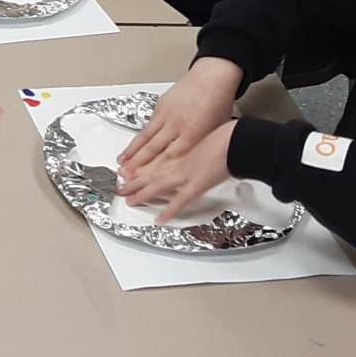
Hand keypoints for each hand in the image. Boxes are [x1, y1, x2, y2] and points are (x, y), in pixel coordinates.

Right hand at [118, 59, 243, 180]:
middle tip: (127, 177)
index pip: (172, 157)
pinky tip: (130, 148)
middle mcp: (177, 124)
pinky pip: (147, 126)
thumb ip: (198, 147)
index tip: (148, 183)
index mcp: (194, 132)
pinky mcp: (160, 106)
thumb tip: (186, 164)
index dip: (158, 171)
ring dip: (132, 152)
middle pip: (154, 148)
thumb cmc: (218, 103)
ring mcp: (167, 114)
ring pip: (146, 137)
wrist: (212, 76)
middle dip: (139, 165)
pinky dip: (137, 138)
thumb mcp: (215, 130)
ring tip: (121, 163)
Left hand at [118, 120, 236, 220]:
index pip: (155, 161)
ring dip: (142, 194)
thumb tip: (194, 154)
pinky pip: (179, 201)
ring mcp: (185, 174)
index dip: (140, 167)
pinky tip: (159, 220)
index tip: (127, 170)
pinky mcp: (196, 185)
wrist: (236, 140)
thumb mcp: (205, 139)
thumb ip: (196, 149)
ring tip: (129, 201)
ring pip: (157, 186)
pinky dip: (169, 211)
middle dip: (133, 182)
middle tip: (120, 188)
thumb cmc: (226, 137)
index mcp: (180, 151)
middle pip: (151, 173)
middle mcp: (179, 162)